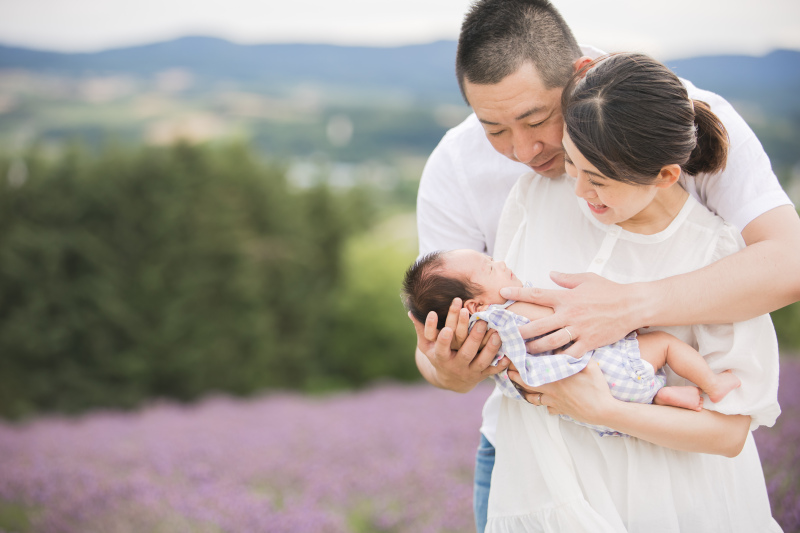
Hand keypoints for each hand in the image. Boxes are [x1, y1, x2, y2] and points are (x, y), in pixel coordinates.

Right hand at [410, 298, 507, 392]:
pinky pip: (493, 371)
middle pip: (466, 353)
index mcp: (440, 358)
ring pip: (482, 362)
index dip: (443, 340)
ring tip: (496, 332)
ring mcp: (470, 372)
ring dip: (490, 348)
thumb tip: (411, 311)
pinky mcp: (482, 375)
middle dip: (474, 338)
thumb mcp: (426, 346)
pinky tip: (509, 353)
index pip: (441, 349)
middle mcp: (456, 366)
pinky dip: (502, 364)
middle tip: (481, 321)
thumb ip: (422, 329)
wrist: (450, 380)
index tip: (447, 329)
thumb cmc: (437, 356)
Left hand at [500, 272, 643, 356]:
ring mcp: (578, 330)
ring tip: (524, 353)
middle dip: (521, 332)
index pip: (536, 294)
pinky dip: (558, 360)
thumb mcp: (587, 278)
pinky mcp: (589, 343)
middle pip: (538, 325)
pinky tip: (549, 364)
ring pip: (550, 343)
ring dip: (535, 349)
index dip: (517, 293)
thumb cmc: (610, 290)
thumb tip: (551, 274)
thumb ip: (566, 278)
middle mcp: (569, 314)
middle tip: (508, 337)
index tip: (502, 293)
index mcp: (565, 297)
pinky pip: (569, 354)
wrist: (632, 305)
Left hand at [508, 361, 614, 423]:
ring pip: (534, 399)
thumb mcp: (589, 367)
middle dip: (516, 378)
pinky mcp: (562, 411)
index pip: (531, 371)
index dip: (519, 366)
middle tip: (509, 372)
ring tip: (521, 388)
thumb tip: (566, 345)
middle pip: (526, 385)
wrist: (604, 411)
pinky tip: (546, 401)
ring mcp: (555, 402)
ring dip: (527, 393)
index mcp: (555, 378)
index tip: (512, 359)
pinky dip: (545, 404)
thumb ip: (576, 356)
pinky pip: (548, 408)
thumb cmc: (597, 388)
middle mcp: (551, 391)